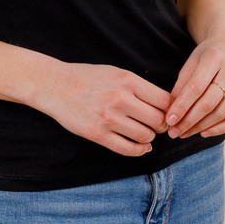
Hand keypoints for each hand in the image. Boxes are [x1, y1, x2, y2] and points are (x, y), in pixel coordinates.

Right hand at [39, 62, 171, 157]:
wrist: (55, 85)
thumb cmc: (87, 77)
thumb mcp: (116, 72)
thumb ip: (138, 87)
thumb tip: (164, 104)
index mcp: (127, 80)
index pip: (163, 100)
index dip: (169, 109)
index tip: (166, 112)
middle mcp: (120, 98)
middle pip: (157, 119)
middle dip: (161, 125)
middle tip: (157, 126)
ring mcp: (108, 118)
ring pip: (144, 135)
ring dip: (149, 137)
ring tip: (145, 134)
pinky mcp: (98, 134)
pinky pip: (127, 149)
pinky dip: (139, 151)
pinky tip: (141, 147)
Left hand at [165, 35, 224, 139]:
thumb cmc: (210, 54)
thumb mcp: (192, 61)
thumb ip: (182, 83)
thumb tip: (172, 110)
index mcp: (214, 57)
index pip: (195, 88)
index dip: (181, 106)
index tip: (169, 120)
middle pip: (208, 102)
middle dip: (189, 121)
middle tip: (174, 132)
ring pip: (221, 112)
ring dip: (201, 127)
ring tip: (185, 133)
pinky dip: (220, 128)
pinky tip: (204, 132)